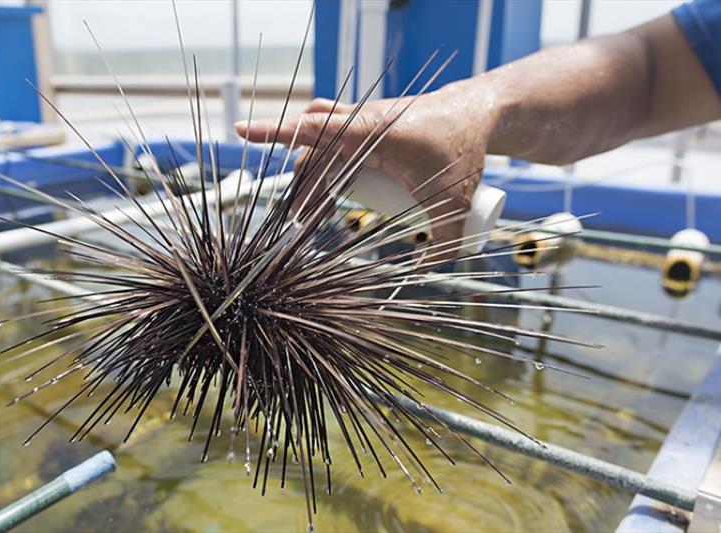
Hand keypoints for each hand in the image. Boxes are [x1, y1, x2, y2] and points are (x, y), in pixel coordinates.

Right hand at [235, 84, 495, 255]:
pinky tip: (326, 185)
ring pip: (319, 143)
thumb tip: (419, 274)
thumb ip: (444, 247)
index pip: (314, 129)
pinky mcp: (368, 122)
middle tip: (305, 223)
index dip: (275, 131)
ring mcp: (362, 118)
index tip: (242, 130)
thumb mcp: (455, 205)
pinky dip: (323, 160)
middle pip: (313, 151)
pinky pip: (332, 137)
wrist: (478, 111)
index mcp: (374, 133)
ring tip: (315, 214)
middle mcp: (362, 120)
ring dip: (312, 176)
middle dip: (303, 188)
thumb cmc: (465, 152)